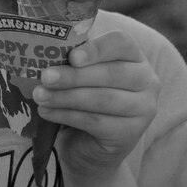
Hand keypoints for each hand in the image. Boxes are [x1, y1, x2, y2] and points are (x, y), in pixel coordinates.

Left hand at [32, 30, 160, 182]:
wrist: (90, 143)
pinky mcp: (131, 134)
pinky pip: (96, 122)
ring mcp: (143, 108)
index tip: (72, 57)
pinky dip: (67, 116)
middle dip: (74, 76)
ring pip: (102, 99)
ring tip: (40, 95)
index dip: (96, 49)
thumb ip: (74, 59)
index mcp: (134, 55)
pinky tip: (46, 112)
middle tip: (45, 76)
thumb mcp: (83, 72)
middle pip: (110, 73)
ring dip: (66, 97)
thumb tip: (46, 49)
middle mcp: (146, 79)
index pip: (120, 43)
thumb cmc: (85, 95)